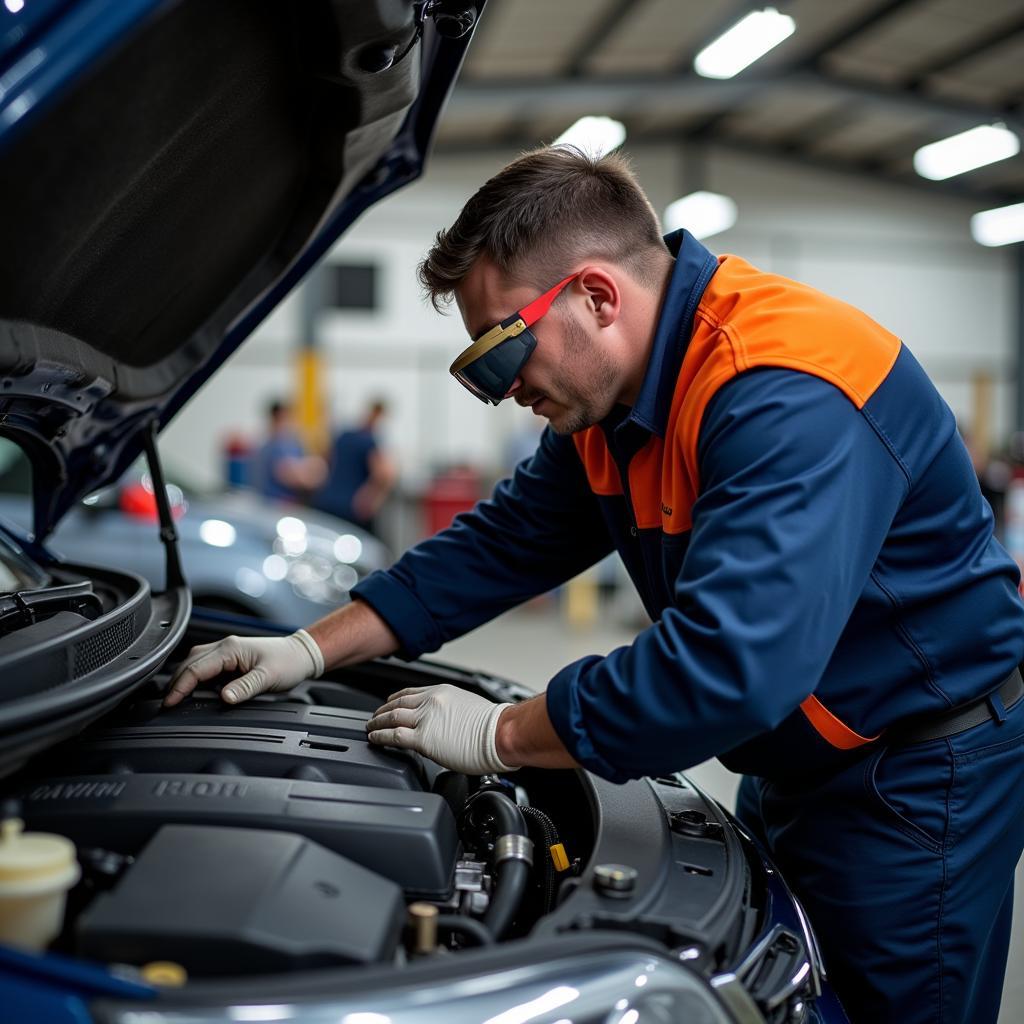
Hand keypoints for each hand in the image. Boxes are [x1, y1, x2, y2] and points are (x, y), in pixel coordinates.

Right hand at [162, 630, 323, 706]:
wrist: (301, 654)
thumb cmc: (288, 662)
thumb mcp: (268, 677)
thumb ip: (245, 688)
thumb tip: (224, 698)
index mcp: (230, 648)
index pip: (196, 667)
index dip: (180, 686)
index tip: (169, 703)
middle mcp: (225, 647)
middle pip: (189, 664)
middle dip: (176, 683)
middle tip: (167, 704)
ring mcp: (226, 652)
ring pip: (195, 664)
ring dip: (184, 680)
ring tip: (175, 699)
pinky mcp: (230, 660)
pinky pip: (206, 668)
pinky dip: (196, 680)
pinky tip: (195, 692)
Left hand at [366, 684, 516, 774]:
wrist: (501, 733)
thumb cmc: (494, 726)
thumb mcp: (467, 706)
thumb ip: (449, 711)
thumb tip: (444, 724)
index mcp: (442, 692)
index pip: (411, 692)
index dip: (395, 698)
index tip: (389, 702)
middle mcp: (431, 701)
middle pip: (397, 703)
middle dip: (382, 710)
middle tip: (374, 716)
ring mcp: (426, 719)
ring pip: (392, 717)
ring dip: (377, 722)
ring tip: (370, 727)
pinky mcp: (424, 738)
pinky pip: (394, 736)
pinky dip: (380, 736)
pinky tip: (375, 739)